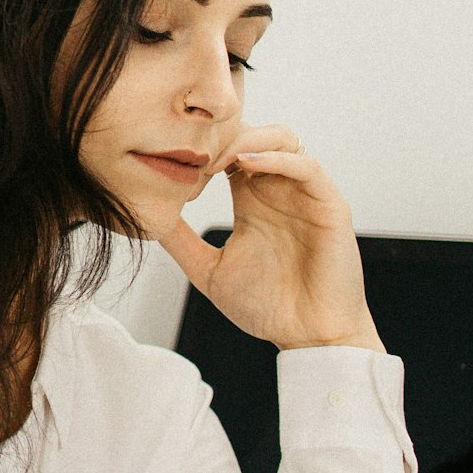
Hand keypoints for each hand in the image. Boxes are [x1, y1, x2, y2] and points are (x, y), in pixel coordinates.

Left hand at [154, 124, 382, 351]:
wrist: (309, 338)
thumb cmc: (267, 307)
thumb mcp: (209, 270)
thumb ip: (181, 242)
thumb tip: (143, 220)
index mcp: (251, 200)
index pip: (227, 151)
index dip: (201, 148)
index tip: (172, 164)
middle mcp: (278, 189)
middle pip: (252, 134)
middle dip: (220, 134)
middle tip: (190, 153)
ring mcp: (304, 194)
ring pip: (282, 138)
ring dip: (247, 139)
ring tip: (215, 158)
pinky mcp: (329, 204)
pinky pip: (306, 165)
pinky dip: (276, 157)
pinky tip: (246, 164)